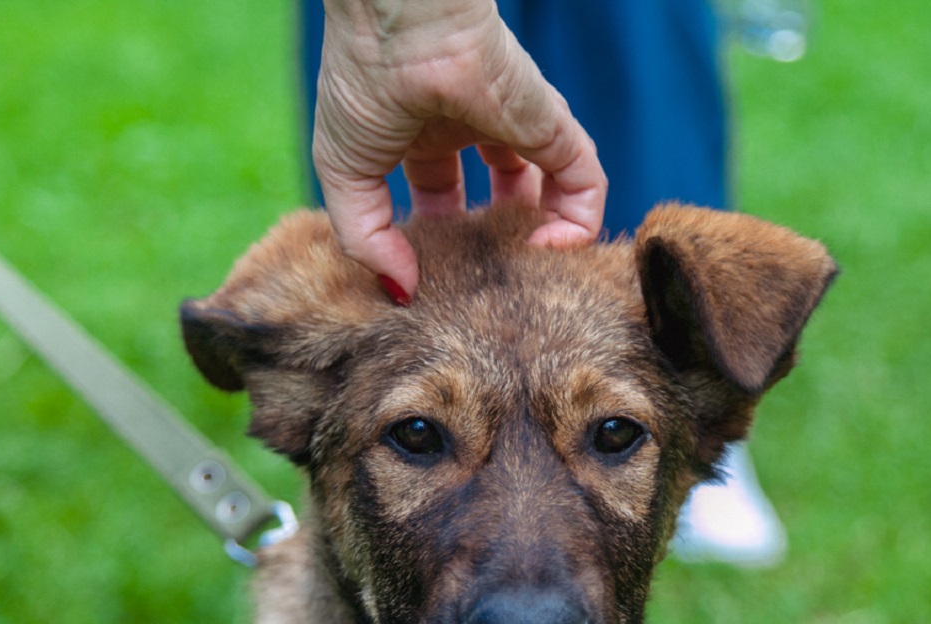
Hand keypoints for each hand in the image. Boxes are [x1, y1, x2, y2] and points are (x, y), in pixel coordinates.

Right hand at [313, 0, 607, 300]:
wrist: (400, 22)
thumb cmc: (362, 82)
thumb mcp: (344, 173)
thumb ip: (365, 238)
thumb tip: (402, 290)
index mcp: (424, 130)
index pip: (443, 193)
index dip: (440, 236)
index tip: (431, 275)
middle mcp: (477, 127)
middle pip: (504, 193)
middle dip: (498, 239)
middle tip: (488, 280)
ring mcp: (520, 126)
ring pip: (550, 191)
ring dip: (543, 238)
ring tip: (525, 274)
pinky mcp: (554, 126)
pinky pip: (586, 185)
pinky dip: (578, 225)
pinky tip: (546, 249)